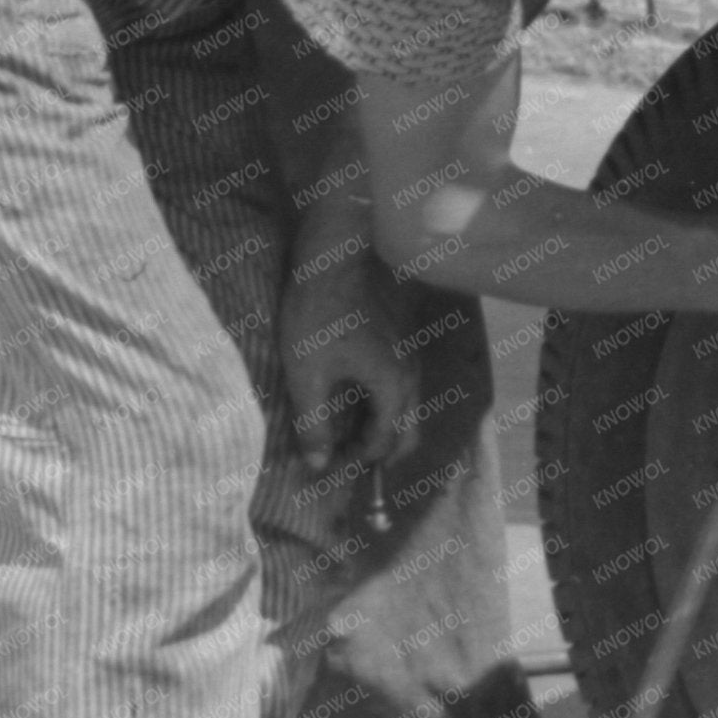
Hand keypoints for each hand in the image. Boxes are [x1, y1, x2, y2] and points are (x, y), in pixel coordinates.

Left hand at [279, 228, 418, 471]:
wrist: (339, 250)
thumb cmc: (319, 312)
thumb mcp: (307, 373)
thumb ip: (314, 424)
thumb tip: (317, 465)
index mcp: (393, 389)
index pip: (383, 444)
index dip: (355, 462)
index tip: (326, 467)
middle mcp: (410, 375)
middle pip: (407, 430)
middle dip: (380, 450)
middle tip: (345, 457)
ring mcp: (410, 352)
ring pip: (406, 405)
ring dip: (382, 424)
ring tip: (346, 427)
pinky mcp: (401, 334)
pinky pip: (400, 382)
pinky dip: (382, 399)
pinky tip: (354, 390)